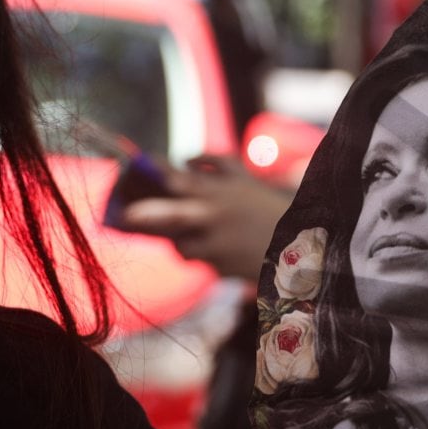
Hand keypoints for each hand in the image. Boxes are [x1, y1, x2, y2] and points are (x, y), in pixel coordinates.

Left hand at [117, 156, 295, 281]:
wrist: (300, 246)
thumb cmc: (268, 208)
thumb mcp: (246, 180)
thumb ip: (216, 163)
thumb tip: (186, 160)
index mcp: (220, 193)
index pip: (180, 179)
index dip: (158, 171)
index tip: (143, 164)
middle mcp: (215, 218)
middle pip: (171, 215)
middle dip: (146, 214)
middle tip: (127, 215)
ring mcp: (217, 246)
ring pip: (181, 246)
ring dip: (180, 241)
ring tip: (195, 235)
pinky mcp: (220, 269)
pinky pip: (200, 262)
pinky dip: (203, 256)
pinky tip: (221, 250)